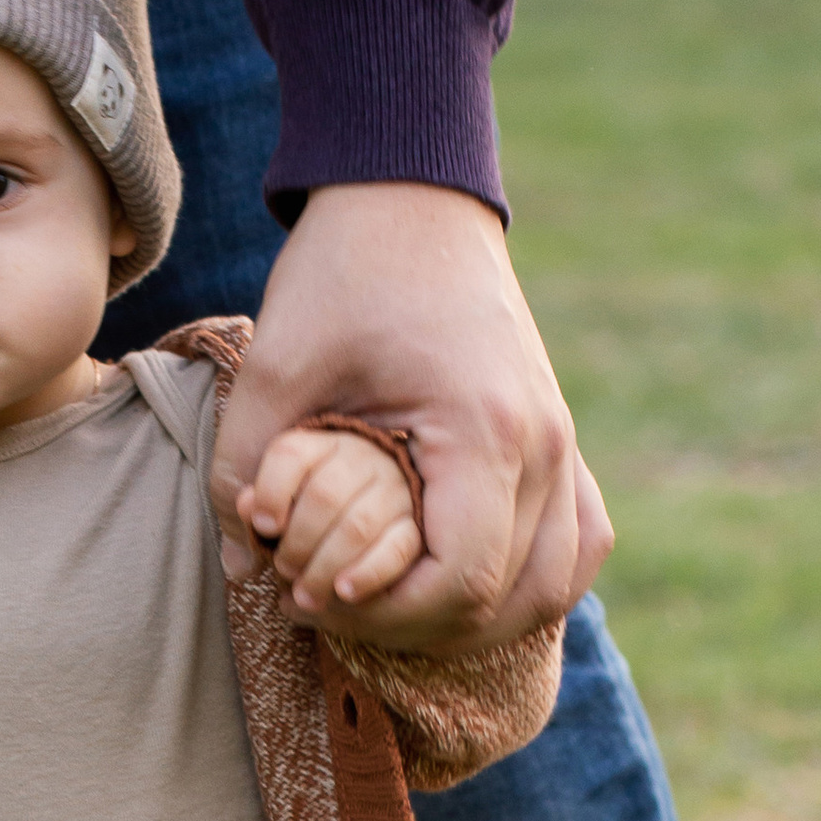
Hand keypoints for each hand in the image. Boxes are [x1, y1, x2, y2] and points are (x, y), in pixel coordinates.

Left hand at [217, 182, 612, 654]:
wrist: (413, 193)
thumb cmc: (344, 269)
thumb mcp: (275, 364)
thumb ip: (245, 471)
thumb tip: (243, 572)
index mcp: (485, 431)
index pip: (458, 584)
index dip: (382, 616)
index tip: (311, 596)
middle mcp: (544, 446)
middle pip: (503, 603)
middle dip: (412, 627)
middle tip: (330, 603)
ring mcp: (564, 444)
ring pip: (553, 588)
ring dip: (473, 621)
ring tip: (389, 605)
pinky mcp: (560, 439)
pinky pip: (578, 546)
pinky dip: (528, 584)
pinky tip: (461, 586)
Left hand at [234, 422, 421, 614]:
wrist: (367, 533)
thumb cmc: (311, 522)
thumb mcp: (280, 505)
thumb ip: (258, 509)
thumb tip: (242, 524)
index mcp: (323, 441)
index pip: (290, 453)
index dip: (270, 493)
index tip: (263, 527)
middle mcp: (364, 455)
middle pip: (324, 495)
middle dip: (297, 542)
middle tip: (284, 570)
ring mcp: (395, 488)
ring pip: (358, 526)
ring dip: (324, 566)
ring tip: (306, 594)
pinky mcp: (416, 525)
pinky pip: (397, 549)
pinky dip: (367, 573)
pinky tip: (343, 592)